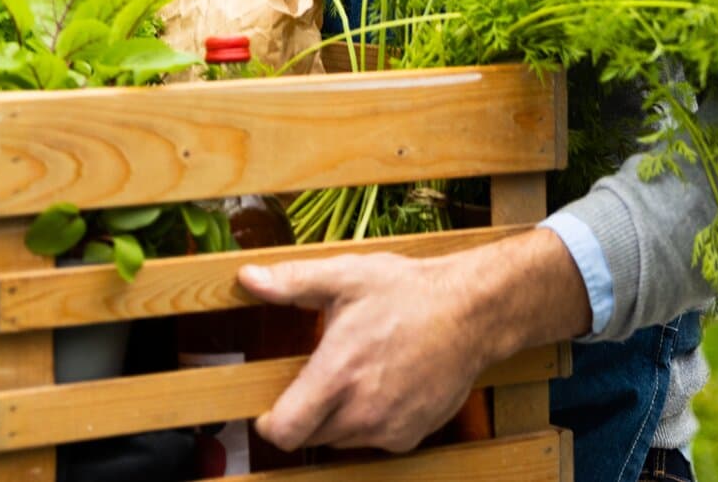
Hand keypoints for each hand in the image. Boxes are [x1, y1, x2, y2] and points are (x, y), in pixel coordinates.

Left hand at [236, 227, 591, 453]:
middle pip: (311, 436)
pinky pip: (374, 440)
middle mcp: (362, 411)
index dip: (269, 425)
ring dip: (335, 419)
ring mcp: (390, 428)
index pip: (286, 431)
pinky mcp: (413, 435)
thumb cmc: (406, 292)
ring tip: (349, 376)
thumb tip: (248, 279)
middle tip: (313, 379)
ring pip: (342, 440)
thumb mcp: (343, 276)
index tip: (266, 410)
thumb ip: (290, 282)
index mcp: (337, 375)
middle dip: (303, 415)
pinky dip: (367, 422)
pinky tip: (378, 386)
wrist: (469, 313)